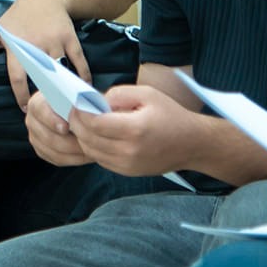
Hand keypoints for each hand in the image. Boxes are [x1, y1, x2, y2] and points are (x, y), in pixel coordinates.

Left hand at [0, 0, 85, 106]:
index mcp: (17, 46)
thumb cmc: (19, 16)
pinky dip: (83, 75)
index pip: (18, 76)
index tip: (24, 108)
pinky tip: (83, 87)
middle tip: (46, 111)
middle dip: (44, 96)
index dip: (21, 95)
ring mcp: (55, 42)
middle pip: (41, 77)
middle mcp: (36, 45)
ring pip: (61, 71)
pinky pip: (79, 61)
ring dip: (64, 88)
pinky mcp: (70, 39)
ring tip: (64, 104)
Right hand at [25, 94, 89, 165]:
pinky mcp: (42, 151)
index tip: (66, 128)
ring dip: (74, 152)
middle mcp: (32, 120)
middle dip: (70, 142)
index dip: (52, 120)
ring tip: (91, 149)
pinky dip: (73, 158)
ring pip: (53, 151)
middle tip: (88, 143)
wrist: (73, 110)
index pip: (40, 110)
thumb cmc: (75, 101)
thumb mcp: (75, 96)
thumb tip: (84, 110)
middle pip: (48, 137)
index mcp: (37, 103)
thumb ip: (76, 102)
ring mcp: (35, 137)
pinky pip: (57, 159)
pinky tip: (86, 154)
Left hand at [65, 82, 194, 176]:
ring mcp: (127, 165)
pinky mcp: (127, 172)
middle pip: (88, 139)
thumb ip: (118, 94)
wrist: (192, 144)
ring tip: (83, 122)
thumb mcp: (147, 93)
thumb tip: (95, 101)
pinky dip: (93, 147)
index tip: (75, 102)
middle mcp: (129, 151)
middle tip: (74, 111)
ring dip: (82, 136)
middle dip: (76, 124)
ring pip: (90, 152)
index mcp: (135, 129)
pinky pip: (100, 160)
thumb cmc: (171, 115)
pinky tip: (97, 135)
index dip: (80, 112)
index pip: (94, 123)